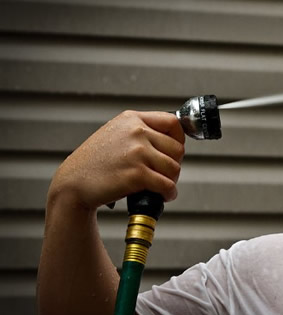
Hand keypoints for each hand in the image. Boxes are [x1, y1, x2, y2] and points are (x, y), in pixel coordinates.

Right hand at [48, 111, 185, 210]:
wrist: (72, 183)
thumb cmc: (94, 163)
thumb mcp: (115, 134)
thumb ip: (140, 131)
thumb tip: (173, 141)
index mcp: (131, 119)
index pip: (173, 123)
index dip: (179, 140)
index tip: (174, 153)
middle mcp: (136, 131)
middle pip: (177, 149)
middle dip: (174, 165)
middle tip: (164, 175)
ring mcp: (137, 152)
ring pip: (174, 168)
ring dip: (172, 181)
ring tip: (161, 187)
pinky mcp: (136, 174)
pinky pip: (167, 185)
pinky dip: (169, 194)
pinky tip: (163, 196)